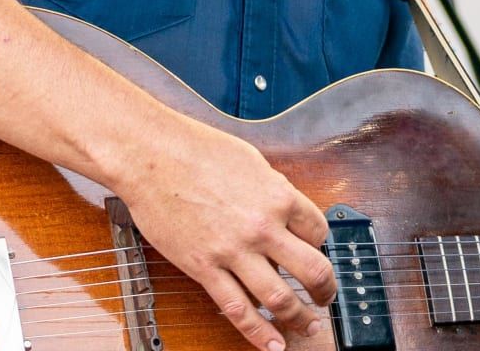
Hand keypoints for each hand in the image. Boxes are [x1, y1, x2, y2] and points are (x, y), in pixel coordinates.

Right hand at [120, 112, 334, 350]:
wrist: (153, 156)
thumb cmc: (197, 149)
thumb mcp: (251, 161)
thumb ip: (271, 190)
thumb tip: (284, 211)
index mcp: (277, 195)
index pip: (318, 230)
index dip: (321, 245)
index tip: (317, 252)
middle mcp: (262, 226)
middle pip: (312, 269)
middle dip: (325, 289)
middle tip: (326, 297)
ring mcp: (234, 251)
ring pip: (279, 298)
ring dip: (299, 317)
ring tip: (307, 326)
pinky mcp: (205, 268)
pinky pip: (238, 310)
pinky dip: (259, 334)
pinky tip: (273, 345)